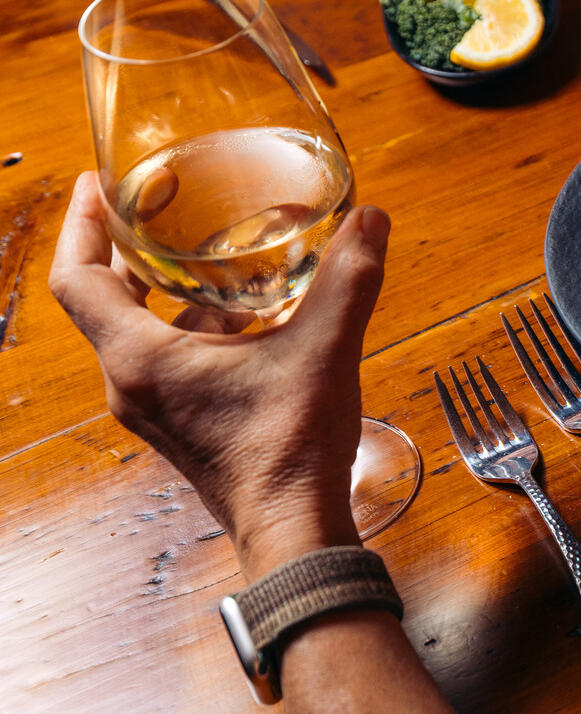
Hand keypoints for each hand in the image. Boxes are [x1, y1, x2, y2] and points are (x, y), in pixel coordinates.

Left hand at [47, 174, 389, 579]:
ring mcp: (154, 408)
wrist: (294, 527)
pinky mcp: (181, 423)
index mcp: (141, 359)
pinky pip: (169, 361)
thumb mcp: (324, 348)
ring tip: (212, 257)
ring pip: (141, 332)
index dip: (81, 224)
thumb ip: (348, 278)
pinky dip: (196, 329)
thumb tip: (370, 220)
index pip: (77, 279)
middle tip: (156, 208)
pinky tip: (251, 317)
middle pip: (105, 301)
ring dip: (169, 293)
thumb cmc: (289, 449)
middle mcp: (132, 383)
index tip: (97, 186)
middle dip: (129, 252)